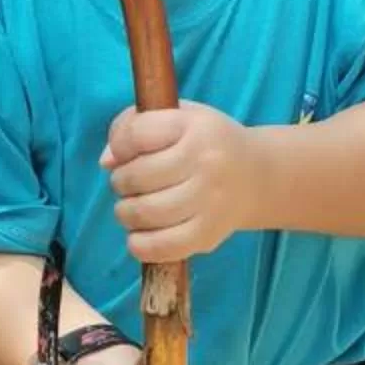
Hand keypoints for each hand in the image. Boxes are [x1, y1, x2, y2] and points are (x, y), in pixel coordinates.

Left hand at [102, 103, 264, 262]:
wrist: (257, 176)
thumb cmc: (207, 143)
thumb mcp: (179, 117)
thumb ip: (136, 126)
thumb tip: (107, 162)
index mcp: (196, 127)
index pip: (135, 135)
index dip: (119, 145)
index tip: (125, 153)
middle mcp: (206, 163)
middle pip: (136, 177)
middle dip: (121, 182)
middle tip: (128, 184)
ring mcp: (210, 202)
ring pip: (144, 212)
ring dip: (125, 213)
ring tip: (132, 208)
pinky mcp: (209, 235)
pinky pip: (161, 247)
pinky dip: (139, 244)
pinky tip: (139, 235)